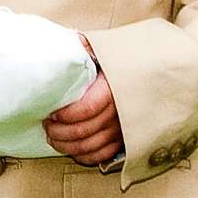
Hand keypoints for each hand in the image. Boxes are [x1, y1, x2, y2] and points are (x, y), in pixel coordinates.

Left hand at [45, 41, 122, 166]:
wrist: (151, 75)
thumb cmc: (120, 62)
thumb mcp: (103, 49)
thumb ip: (85, 47)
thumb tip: (70, 41)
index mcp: (113, 90)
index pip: (87, 109)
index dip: (66, 114)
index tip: (51, 112)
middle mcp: (120, 112)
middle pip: (85, 131)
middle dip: (60, 132)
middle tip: (46, 126)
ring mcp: (123, 129)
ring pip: (91, 146)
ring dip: (68, 146)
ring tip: (52, 138)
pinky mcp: (124, 140)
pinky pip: (103, 155)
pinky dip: (84, 156)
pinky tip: (71, 149)